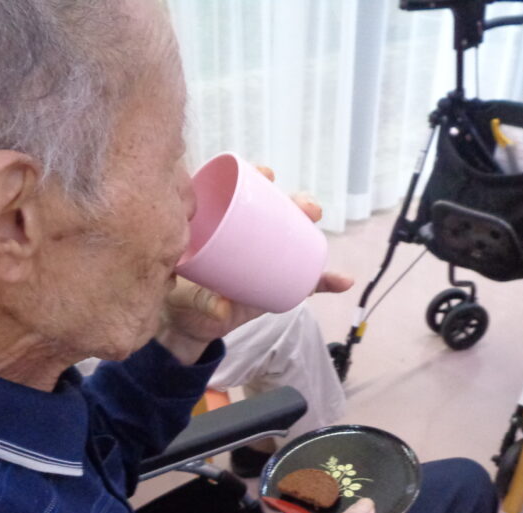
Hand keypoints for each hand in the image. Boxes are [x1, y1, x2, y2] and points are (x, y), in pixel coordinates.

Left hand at [157, 168, 352, 363]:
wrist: (188, 327)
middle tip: (304, 206)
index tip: (266, 175)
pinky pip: (304, 281)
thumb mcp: (184, 297)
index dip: (255, 179)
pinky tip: (344, 280)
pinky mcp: (276, 285)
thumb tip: (221, 307)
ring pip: (292, 239)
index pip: (240, 194)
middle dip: (293, 202)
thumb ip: (201, 301)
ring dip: (309, 228)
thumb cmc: (178, 300)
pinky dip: (323, 281)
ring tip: (316, 221)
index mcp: (220, 227)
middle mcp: (246, 237)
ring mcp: (263, 260)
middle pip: (275, 212)